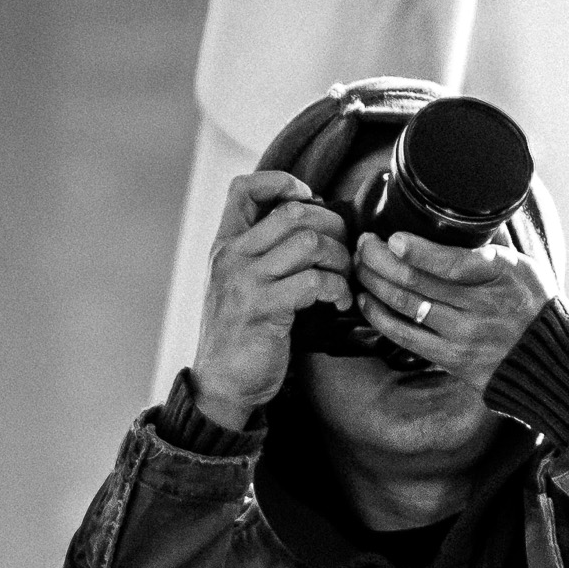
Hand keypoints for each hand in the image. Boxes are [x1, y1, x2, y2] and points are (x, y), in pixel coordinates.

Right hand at [190, 171, 354, 428]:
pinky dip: (338, 289)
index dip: (282, 183)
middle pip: (294, 213)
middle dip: (333, 228)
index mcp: (225, 244)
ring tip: (345, 279)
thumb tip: (311, 220)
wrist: (223, 383)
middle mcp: (231, 256)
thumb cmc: (243, 333)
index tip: (309, 202)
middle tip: (345, 252)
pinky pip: (314, 281)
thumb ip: (263, 252)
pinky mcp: (264, 310)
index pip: (244, 188)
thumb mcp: (242, 283)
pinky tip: (340, 303)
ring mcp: (245, 282)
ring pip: (310, 243)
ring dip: (341, 260)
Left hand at [351, 232, 557, 394]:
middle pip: (416, 281)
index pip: (452, 263)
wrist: (549, 360)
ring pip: (405, 305)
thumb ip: (488, 244)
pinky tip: (367, 301)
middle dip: (379, 259)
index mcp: (500, 273)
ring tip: (360, 267)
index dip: (416, 250)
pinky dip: (380, 316)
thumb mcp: (522, 265)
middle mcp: (481, 305)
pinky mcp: (452, 359)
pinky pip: (405, 337)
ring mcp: (465, 335)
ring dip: (373, 283)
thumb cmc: (534, 306)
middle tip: (364, 244)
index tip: (392, 239)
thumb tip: (457, 214)